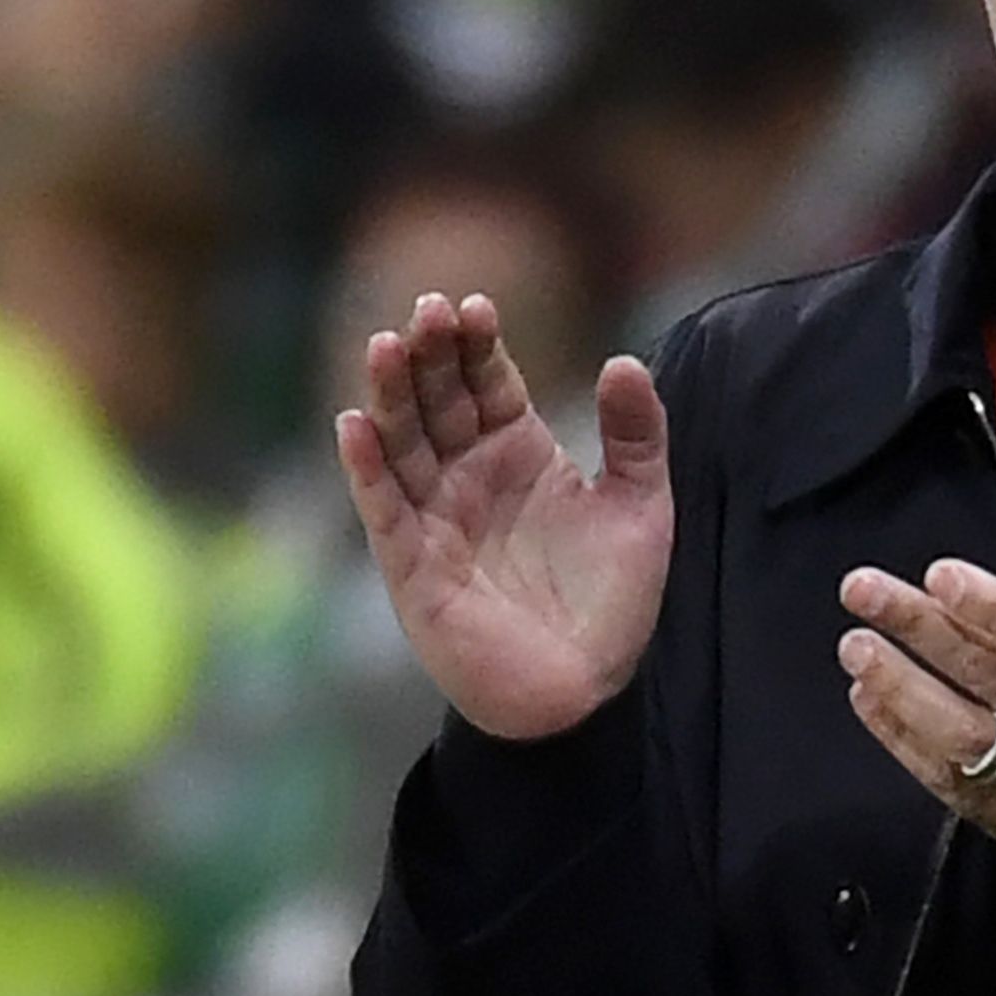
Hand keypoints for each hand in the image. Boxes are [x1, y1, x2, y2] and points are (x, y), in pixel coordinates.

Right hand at [336, 293, 671, 739]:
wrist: (584, 690)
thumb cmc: (610, 602)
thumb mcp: (641, 507)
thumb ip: (636, 435)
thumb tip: (625, 360)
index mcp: (517, 452)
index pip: (486, 382)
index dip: (477, 345)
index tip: (475, 305)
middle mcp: (468, 476)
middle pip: (437, 400)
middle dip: (429, 354)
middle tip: (426, 309)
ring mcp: (435, 517)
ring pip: (401, 443)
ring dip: (389, 395)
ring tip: (384, 345)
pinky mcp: (413, 565)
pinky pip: (383, 510)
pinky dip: (366, 469)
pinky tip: (354, 423)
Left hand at [837, 437, 995, 867]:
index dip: (993, 609)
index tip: (938, 574)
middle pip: (991, 677)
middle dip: (921, 630)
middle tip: (861, 589)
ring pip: (961, 736)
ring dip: (900, 689)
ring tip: (854, 646)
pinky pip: (943, 777)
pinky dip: (898, 736)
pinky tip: (865, 694)